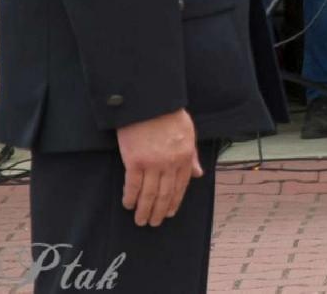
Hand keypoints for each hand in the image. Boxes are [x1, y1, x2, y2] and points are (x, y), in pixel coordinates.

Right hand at [116, 108, 201, 226]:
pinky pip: (132, 185)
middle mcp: (170, 164)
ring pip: (149, 194)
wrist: (150, 102)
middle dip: (159, 211)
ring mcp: (152, 164)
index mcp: (185, 157)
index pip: (181, 186)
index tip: (169, 213)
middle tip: (154, 223)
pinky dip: (130, 197)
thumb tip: (198, 174)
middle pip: (164, 194)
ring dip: (145, 210)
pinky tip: (128, 205)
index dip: (174, 202)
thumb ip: (192, 156)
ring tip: (141, 221)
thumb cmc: (169, 115)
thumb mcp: (188, 134)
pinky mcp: (134, 161)